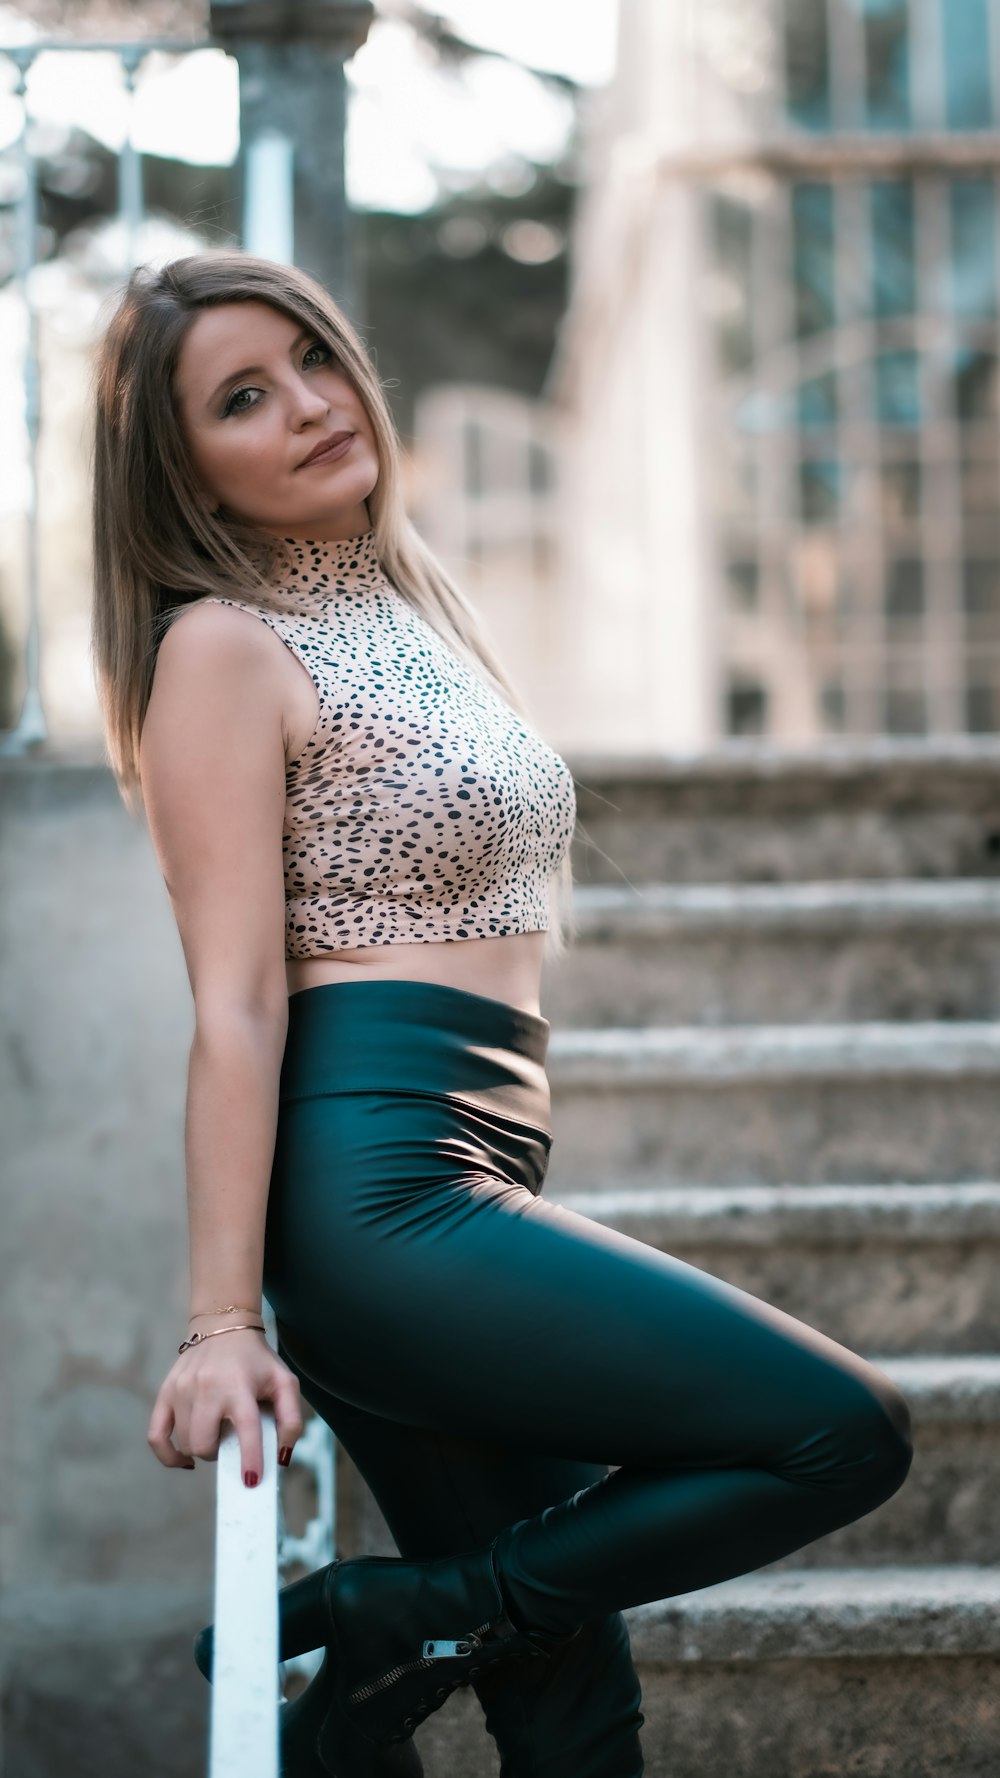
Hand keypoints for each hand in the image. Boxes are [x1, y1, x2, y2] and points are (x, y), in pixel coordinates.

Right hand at [147, 1330, 303, 1484]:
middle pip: (204, 1443)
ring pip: (185, 1442)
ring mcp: (182, 1390)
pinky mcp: (165, 1392)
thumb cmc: (256, 1361)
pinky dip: (169, 1455)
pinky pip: (156, 1435)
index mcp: (239, 1385)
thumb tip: (281, 1457)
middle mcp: (207, 1387)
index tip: (252, 1481)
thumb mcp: (284, 1382)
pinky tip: (185, 1459)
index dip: (249, 1458)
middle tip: (230, 1442)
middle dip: (219, 1454)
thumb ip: (291, 1419)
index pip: (245, 1428)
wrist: (222, 1326)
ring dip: (201, 1449)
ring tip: (215, 1435)